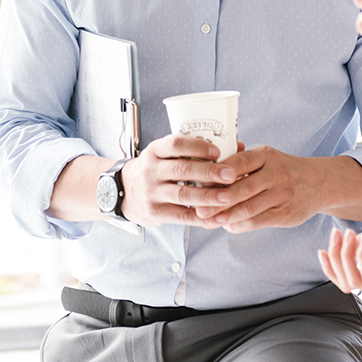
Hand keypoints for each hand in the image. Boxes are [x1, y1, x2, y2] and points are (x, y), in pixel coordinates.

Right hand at [118, 134, 240, 227]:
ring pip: (182, 194)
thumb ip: (196, 151)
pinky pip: (180, 216)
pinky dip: (199, 217)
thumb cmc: (155, 170)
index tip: (217, 151)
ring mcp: (151, 192)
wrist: (123, 192)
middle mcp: (151, 170)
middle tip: (231, 174)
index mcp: (155, 151)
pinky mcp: (154, 212)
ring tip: (227, 197)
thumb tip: (237, 146)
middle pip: (181, 169)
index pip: (175, 144)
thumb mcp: (166, 155)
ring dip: (207, 196)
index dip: (197, 147)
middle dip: (208, 172)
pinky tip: (215, 217)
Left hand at [192, 146, 326, 232]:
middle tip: (199, 209)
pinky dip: (239, 225)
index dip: (219, 174)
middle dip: (218, 201)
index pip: (239, 162)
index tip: (200, 183)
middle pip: (242, 188)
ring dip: (226, 217)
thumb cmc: (282, 169)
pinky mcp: (285, 213)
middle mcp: (276, 173)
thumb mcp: (266, 157)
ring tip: (209, 221)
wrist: (318, 183)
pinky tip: (227, 225)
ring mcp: (282, 194)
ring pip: (248, 208)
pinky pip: (257, 222)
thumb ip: (240, 162)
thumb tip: (206, 171)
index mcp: (266, 155)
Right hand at [317, 212, 361, 293]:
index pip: (348, 278)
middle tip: (335, 234)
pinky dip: (360, 255)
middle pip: (345, 282)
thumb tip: (349, 242)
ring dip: (344, 256)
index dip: (332, 265)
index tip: (326, 244)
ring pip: (353, 280)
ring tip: (348, 234)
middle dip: (334, 259)